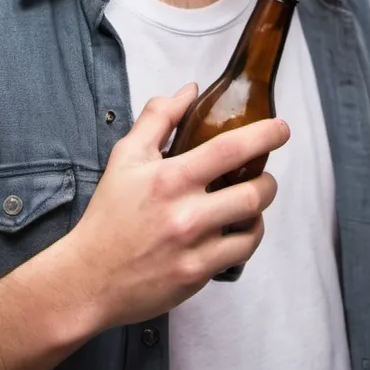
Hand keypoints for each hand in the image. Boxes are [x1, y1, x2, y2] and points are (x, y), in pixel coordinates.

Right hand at [61, 83, 289, 331]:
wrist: (87, 279)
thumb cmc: (108, 214)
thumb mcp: (126, 156)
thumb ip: (159, 118)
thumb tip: (190, 90)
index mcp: (170, 177)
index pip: (230, 148)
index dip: (265, 134)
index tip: (282, 128)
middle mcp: (185, 212)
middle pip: (255, 190)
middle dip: (267, 179)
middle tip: (261, 174)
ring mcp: (194, 247)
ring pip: (254, 223)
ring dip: (259, 209)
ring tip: (248, 202)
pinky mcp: (197, 275)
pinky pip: (242, 252)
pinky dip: (247, 237)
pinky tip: (237, 229)